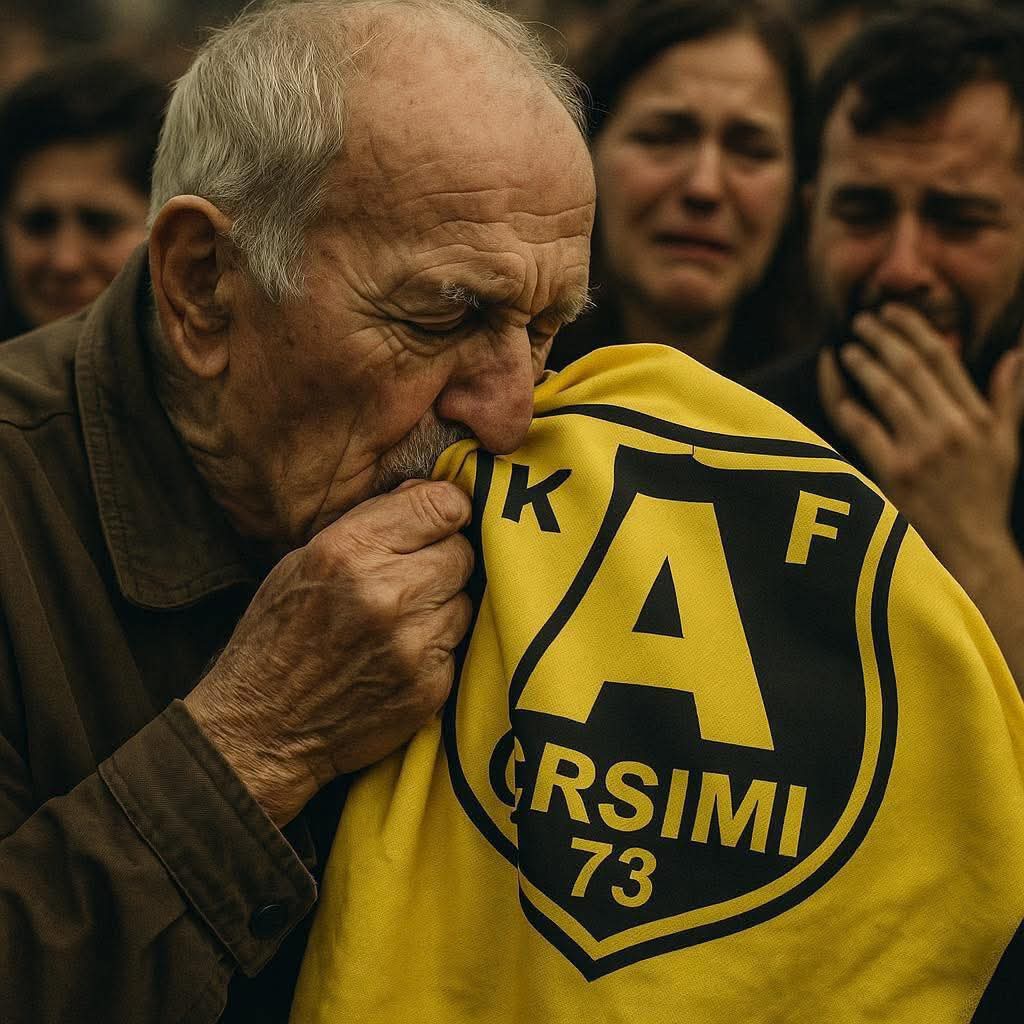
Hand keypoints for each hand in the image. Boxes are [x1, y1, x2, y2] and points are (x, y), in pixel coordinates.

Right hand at [184, 480, 473, 824]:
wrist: (263, 727)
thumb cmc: (280, 635)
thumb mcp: (305, 559)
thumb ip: (371, 522)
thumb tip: (433, 493)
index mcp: (350, 551)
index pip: (442, 505)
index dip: (447, 509)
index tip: (441, 520)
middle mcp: (385, 593)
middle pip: (462, 552)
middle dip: (444, 559)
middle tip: (414, 577)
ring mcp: (412, 644)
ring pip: (465, 599)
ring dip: (444, 604)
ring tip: (403, 619)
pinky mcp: (430, 686)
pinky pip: (459, 645)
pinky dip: (439, 645)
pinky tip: (404, 653)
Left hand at [818, 303, 1023, 576]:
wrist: (971, 552)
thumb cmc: (984, 499)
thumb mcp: (1006, 446)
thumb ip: (1007, 398)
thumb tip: (1016, 353)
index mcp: (979, 418)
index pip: (943, 359)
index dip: (915, 328)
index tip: (894, 311)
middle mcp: (952, 429)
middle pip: (911, 367)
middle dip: (884, 337)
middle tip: (863, 319)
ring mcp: (922, 450)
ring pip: (886, 390)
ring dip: (863, 361)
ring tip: (847, 344)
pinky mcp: (894, 473)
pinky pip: (860, 424)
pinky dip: (842, 397)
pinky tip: (830, 376)